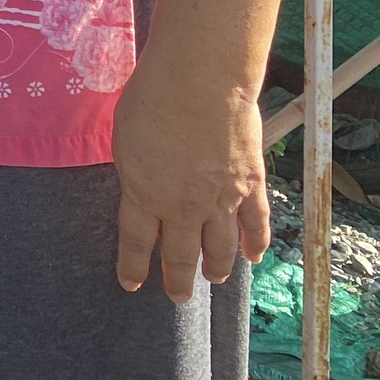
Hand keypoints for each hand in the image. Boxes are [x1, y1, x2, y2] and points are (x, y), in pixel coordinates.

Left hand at [110, 51, 270, 301]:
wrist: (201, 83)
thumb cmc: (151, 99)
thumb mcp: (124, 138)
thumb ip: (135, 170)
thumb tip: (142, 186)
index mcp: (144, 194)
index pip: (136, 242)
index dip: (133, 266)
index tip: (132, 284)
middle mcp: (183, 207)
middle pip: (181, 254)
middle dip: (178, 279)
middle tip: (177, 297)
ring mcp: (221, 199)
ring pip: (220, 247)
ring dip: (217, 267)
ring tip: (214, 279)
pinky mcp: (250, 184)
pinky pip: (255, 223)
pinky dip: (256, 242)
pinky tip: (254, 257)